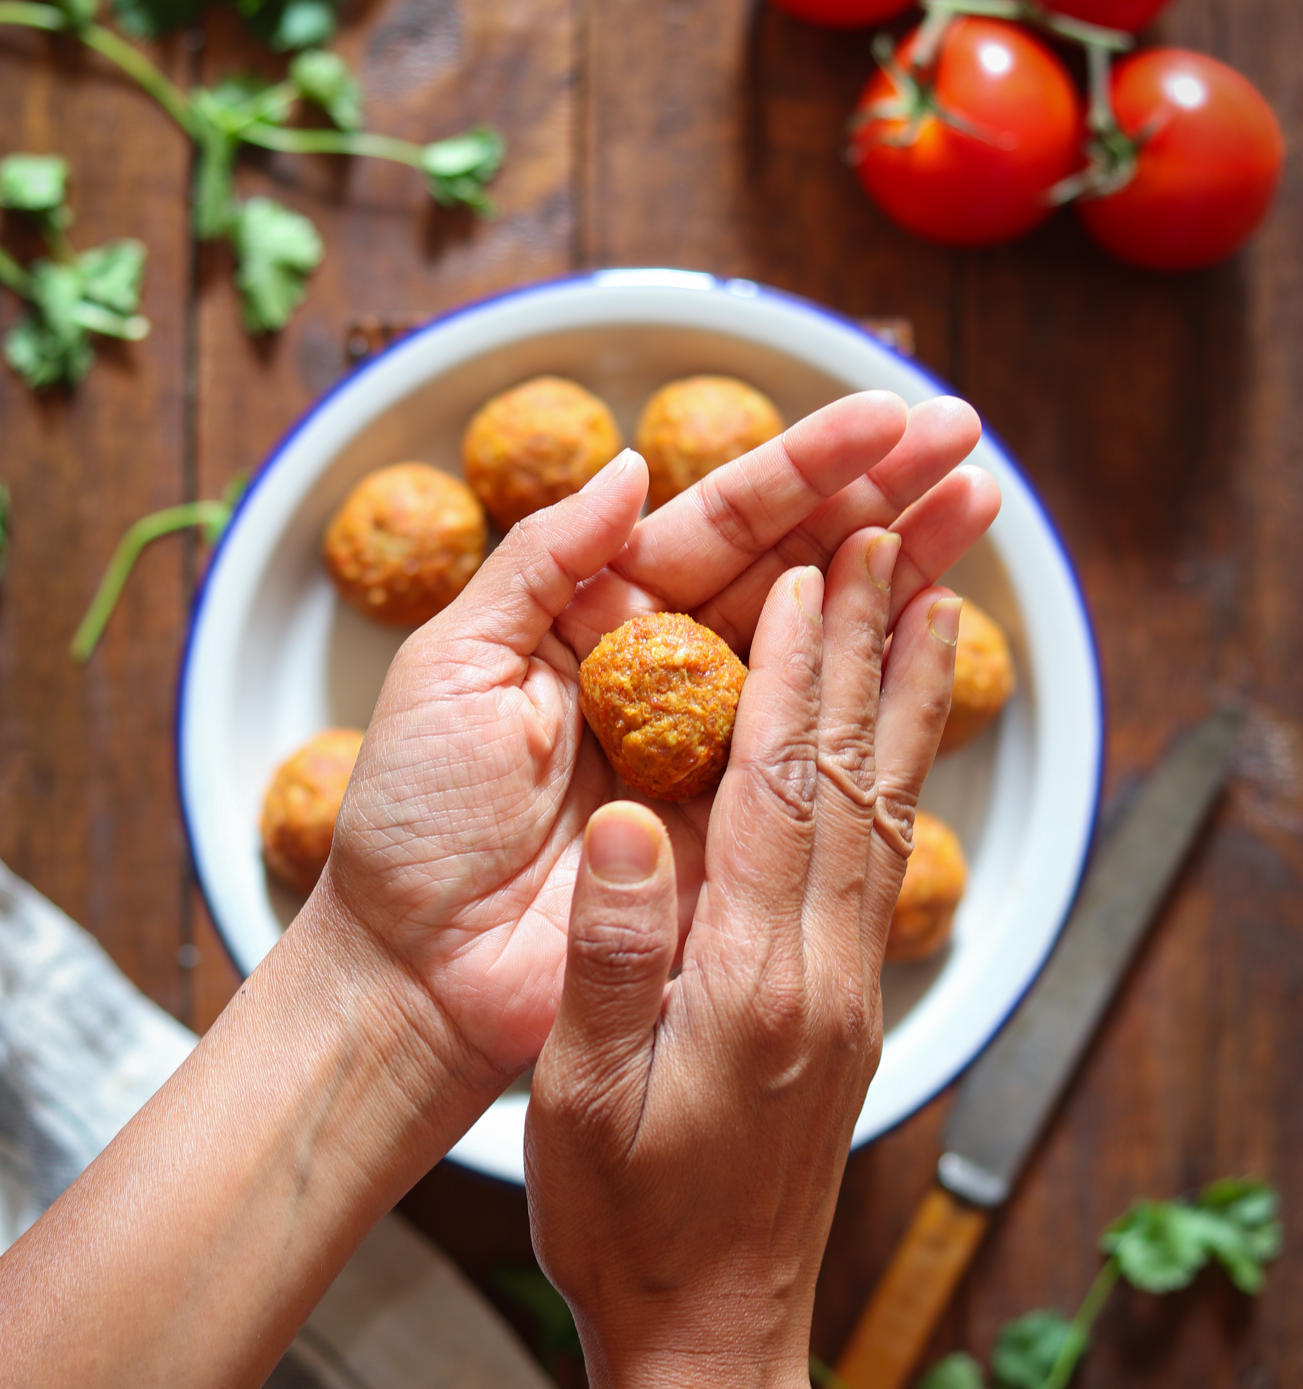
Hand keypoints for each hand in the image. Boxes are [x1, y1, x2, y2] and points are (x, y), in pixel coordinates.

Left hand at [324, 391, 996, 1090]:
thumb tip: (632, 464)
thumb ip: (544, 560)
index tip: (883, 420)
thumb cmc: (410, 819)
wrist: (414, 969)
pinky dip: (887, 687)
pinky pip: (823, 747)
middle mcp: (671, 671)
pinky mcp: (741, 829)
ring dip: (905, 572)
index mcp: (602, 616)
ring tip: (978, 504)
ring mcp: (715, 749)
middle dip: (881, 501)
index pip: (721, 520)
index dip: (804, 468)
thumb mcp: (451, 664)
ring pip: (826, 642)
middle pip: (795, 566)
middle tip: (964, 444)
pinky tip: (939, 624)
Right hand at [524, 541, 966, 1388]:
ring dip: (905, 703)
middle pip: (856, 781)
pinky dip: (899, 781)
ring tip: (935, 605)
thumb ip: (607, 957)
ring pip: (889, 815)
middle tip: (894, 538)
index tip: (807, 570)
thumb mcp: (578, 1096)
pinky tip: (902, 744)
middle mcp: (823, 974)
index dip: (794, 675)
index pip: (780, 792)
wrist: (713, 1332)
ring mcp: (850, 994)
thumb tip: (629, 822)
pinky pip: (885, 867)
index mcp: (750, 982)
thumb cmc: (628, 1223)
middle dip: (871, 650)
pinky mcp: (851, 1013)